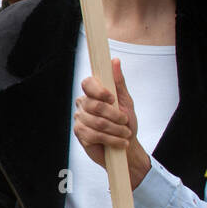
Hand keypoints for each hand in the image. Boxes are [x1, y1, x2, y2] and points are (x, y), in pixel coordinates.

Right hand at [74, 58, 149, 188]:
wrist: (126, 146)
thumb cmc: (126, 123)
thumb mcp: (126, 101)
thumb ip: (118, 82)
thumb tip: (115, 61)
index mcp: (92, 93)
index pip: (87, 83)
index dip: (99, 90)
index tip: (112, 99)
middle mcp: (83, 105)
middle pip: (95, 105)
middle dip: (115, 116)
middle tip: (125, 121)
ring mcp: (80, 119)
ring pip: (97, 122)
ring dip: (116, 130)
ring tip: (125, 134)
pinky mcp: (80, 134)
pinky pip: (94, 135)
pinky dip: (112, 140)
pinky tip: (119, 142)